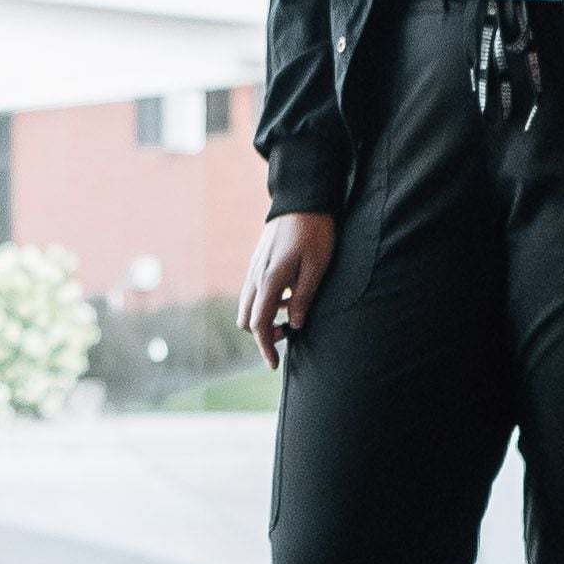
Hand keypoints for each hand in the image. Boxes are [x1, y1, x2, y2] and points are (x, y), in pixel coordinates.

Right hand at [240, 214, 338, 364]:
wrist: (302, 198)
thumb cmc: (315, 232)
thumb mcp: (316, 267)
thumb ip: (303, 298)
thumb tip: (295, 326)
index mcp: (269, 280)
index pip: (258, 323)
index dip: (265, 347)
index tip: (273, 364)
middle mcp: (255, 276)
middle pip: (246, 319)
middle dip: (262, 334)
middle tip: (287, 335)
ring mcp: (253, 268)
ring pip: (247, 306)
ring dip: (263, 318)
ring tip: (292, 314)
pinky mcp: (258, 262)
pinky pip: (253, 291)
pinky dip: (265, 302)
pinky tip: (288, 295)